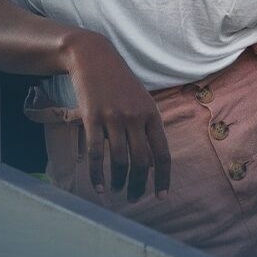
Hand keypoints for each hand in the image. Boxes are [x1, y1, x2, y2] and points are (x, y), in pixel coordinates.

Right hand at [63, 30, 170, 201]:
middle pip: (142, 162)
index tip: (161, 197)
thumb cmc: (119, 83)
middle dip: (138, 186)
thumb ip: (147, 126)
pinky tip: (98, 187)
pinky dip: (97, 174)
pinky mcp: (93, 118)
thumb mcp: (141, 100)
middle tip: (133, 198)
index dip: (163, 178)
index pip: (162, 154)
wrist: (94, 58)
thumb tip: (152, 161)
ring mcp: (114, 117)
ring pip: (120, 161)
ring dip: (119, 182)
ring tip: (116, 191)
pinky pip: (97, 154)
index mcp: (152, 114)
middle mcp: (136, 117)